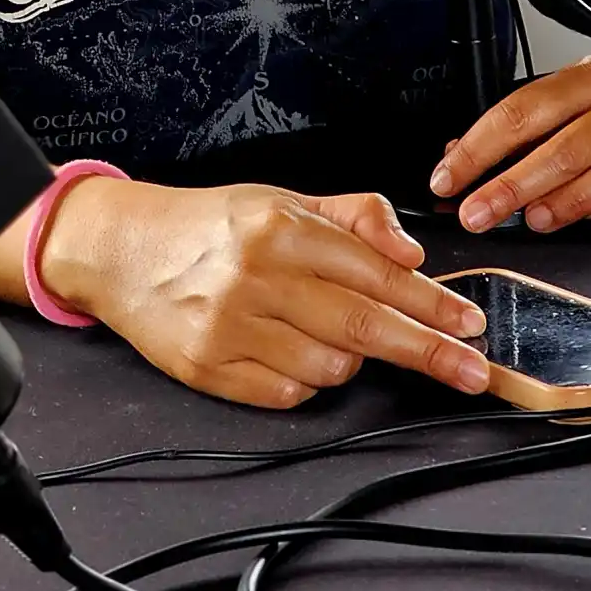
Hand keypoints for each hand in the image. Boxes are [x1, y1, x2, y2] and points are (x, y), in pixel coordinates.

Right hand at [42, 178, 488, 409]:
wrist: (116, 248)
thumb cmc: (204, 225)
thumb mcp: (277, 199)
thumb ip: (349, 215)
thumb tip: (408, 250)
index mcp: (276, 225)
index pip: (375, 271)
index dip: (431, 303)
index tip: (470, 323)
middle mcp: (254, 274)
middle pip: (365, 326)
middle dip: (429, 351)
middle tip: (474, 370)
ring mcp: (230, 325)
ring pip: (332, 366)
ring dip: (349, 358)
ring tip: (321, 329)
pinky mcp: (210, 368)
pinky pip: (290, 392)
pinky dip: (304, 378)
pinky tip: (285, 348)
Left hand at [430, 8, 590, 232]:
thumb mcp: (581, 80)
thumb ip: (530, 118)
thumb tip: (464, 151)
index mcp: (587, 76)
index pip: (518, 112)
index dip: (477, 148)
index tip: (447, 176)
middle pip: (558, 150)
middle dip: (509, 187)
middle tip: (475, 213)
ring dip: (562, 204)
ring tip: (529, 221)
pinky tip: (585, 218)